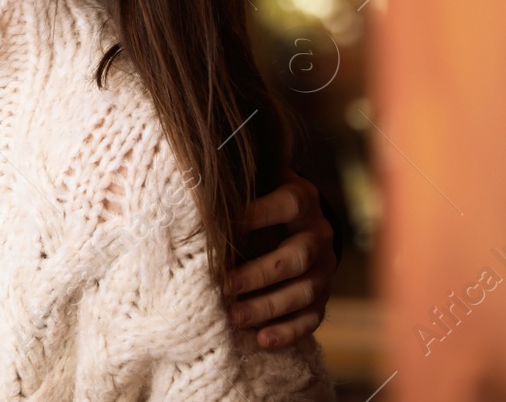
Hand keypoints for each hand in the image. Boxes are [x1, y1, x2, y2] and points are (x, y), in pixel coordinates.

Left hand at [226, 169, 336, 347]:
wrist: (298, 220)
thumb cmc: (260, 198)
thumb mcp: (254, 183)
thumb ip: (235, 185)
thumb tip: (194, 179)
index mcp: (302, 199)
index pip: (287, 205)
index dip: (259, 213)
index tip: (222, 225)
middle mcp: (318, 234)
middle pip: (296, 258)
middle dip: (259, 274)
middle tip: (225, 285)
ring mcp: (324, 268)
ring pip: (303, 292)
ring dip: (268, 307)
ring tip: (235, 316)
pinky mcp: (323, 296)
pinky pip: (311, 318)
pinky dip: (288, 331)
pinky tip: (262, 340)